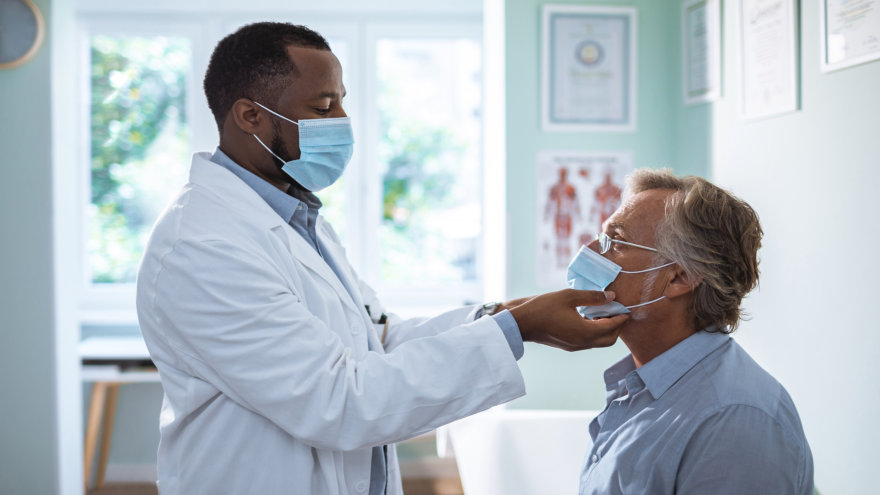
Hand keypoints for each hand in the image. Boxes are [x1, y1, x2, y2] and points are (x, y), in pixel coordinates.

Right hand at [509, 289, 628, 350]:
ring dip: (606, 329)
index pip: (612, 326)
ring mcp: (575, 346)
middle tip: (617, 310)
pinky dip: (595, 332)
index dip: (621, 316)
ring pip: (600, 342)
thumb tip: (611, 296)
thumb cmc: (543, 307)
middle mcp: (583, 343)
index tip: (627, 307)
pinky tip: (590, 318)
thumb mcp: (569, 296)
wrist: (522, 324)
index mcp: (586, 332)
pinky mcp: (569, 346)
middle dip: (617, 326)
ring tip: (604, 312)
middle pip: (610, 339)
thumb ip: (592, 296)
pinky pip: (589, 341)